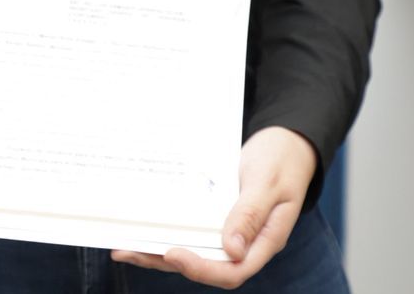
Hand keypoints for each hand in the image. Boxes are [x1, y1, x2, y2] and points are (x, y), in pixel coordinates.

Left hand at [111, 126, 316, 288]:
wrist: (287, 143)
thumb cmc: (283, 160)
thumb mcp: (268, 182)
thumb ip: (251, 214)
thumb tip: (231, 250)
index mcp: (265, 240)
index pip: (233, 271)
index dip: (201, 268)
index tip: (173, 254)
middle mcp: (246, 242)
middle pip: (207, 265)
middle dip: (168, 262)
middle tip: (132, 251)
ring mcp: (231, 231)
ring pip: (195, 250)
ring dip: (161, 251)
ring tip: (126, 247)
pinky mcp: (220, 218)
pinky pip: (194, 231)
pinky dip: (170, 230)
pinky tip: (146, 226)